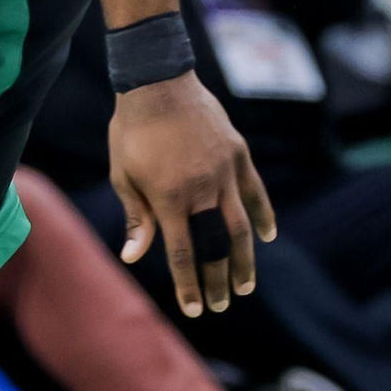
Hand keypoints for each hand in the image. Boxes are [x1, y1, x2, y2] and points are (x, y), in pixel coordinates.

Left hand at [108, 71, 274, 317]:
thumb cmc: (132, 130)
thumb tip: (133, 257)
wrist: (157, 80)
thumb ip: (135, 216)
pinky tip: (267, 236)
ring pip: (240, 227)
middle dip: (218, 280)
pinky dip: (263, 214)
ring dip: (245, 260)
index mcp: (168, 198)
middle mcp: (200, 189)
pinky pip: (255, 191)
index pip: (182, 254)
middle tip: (223, 304)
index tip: (194, 310)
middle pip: (214, 247)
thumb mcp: (123, 173)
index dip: (189, 285)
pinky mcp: (238, 154)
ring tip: (246, 285)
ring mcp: (223, 172)